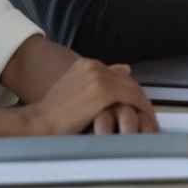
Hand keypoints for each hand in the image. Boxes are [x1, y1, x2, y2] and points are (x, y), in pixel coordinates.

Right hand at [27, 58, 156, 134]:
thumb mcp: (75, 90)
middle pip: (127, 80)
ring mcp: (99, 77)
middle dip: (138, 97)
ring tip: (149, 119)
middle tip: (147, 113)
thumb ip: (97, 80)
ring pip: (133, 88)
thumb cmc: (53, 114)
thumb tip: (126, 69)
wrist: (38, 123)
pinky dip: (141, 109)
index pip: (118, 75)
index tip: (135, 104)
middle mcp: (94, 66)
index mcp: (86, 64)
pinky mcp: (104, 92)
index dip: (129, 90)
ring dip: (143, 104)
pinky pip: (132, 98)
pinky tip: (144, 121)